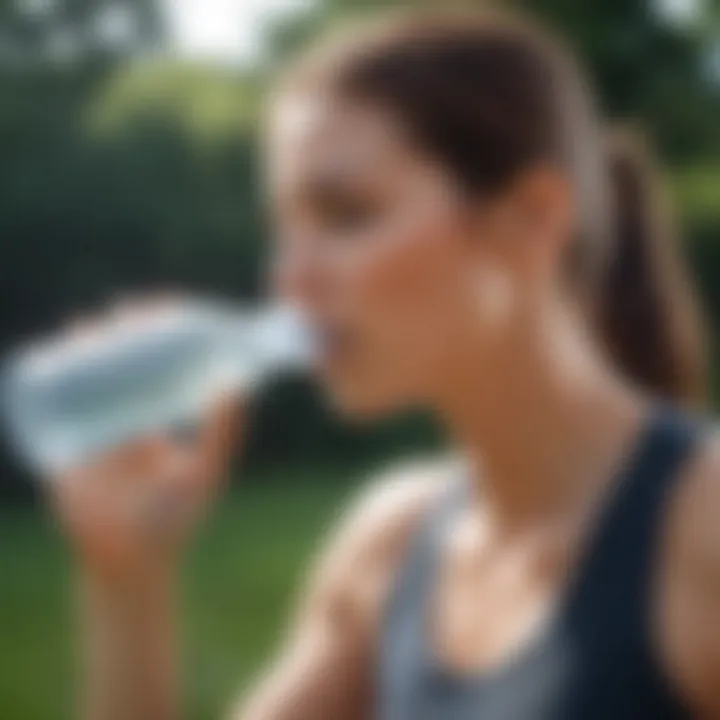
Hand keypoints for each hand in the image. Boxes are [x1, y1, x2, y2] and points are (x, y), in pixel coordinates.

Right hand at [48, 300, 242, 583]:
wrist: (129, 558)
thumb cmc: (175, 516)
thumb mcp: (206, 469)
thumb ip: (225, 431)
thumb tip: (235, 382)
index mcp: (160, 416)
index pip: (161, 366)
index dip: (162, 338)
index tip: (167, 311)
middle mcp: (127, 414)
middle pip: (123, 363)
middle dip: (122, 334)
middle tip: (127, 312)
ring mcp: (94, 426)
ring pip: (87, 375)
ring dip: (85, 347)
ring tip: (91, 327)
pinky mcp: (63, 444)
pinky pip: (54, 403)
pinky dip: (52, 376)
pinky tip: (56, 356)